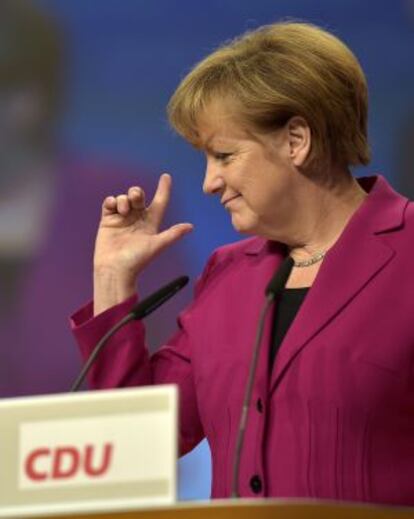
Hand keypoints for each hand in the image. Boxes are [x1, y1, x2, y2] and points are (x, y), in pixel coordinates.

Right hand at [93, 173, 192, 313]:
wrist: (114, 269)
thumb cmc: (137, 260)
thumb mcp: (157, 245)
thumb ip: (172, 234)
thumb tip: (191, 227)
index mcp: (151, 223)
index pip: (159, 202)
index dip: (163, 189)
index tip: (166, 176)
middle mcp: (137, 219)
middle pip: (139, 196)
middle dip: (136, 192)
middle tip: (135, 199)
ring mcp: (122, 219)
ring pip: (124, 197)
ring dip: (124, 199)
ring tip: (123, 211)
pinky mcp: (108, 220)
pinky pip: (110, 202)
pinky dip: (112, 201)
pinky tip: (113, 207)